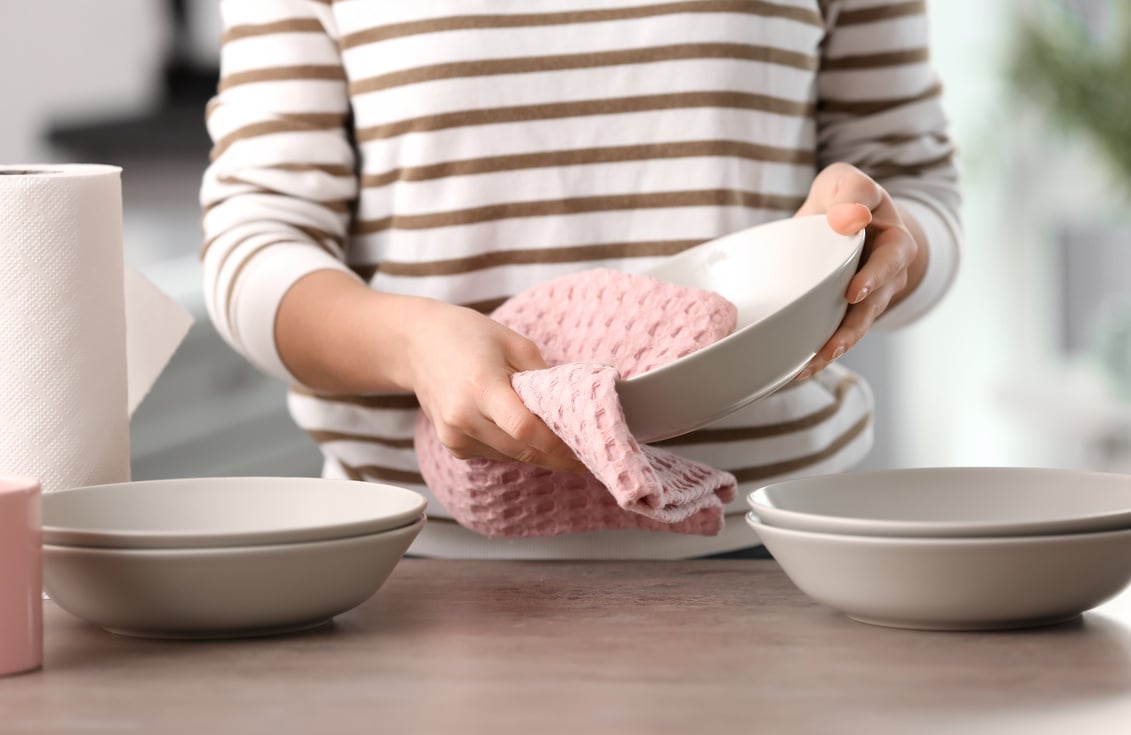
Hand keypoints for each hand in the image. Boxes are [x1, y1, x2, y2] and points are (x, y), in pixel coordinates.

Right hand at [405, 300, 584, 471]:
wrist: (417, 345)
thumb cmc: (467, 336)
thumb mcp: (513, 343)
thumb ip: (543, 377)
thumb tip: (572, 407)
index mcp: (481, 387)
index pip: (525, 430)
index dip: (557, 444)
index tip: (584, 447)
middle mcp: (463, 417)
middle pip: (521, 450)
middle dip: (556, 455)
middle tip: (585, 452)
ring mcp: (454, 435)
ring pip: (510, 457)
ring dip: (536, 452)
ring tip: (560, 440)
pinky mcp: (452, 445)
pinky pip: (494, 454)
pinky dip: (512, 447)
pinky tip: (519, 431)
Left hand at [793, 163, 921, 377]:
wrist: (843, 219)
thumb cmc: (846, 199)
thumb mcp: (848, 183)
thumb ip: (852, 191)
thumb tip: (849, 219)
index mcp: (894, 243)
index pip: (890, 261)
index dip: (874, 277)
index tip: (854, 292)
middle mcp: (888, 278)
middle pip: (873, 307)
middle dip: (851, 329)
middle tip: (830, 346)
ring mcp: (868, 300)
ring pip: (855, 328)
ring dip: (833, 348)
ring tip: (810, 365)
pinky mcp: (846, 313)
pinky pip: (838, 335)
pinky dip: (819, 352)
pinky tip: (798, 368)